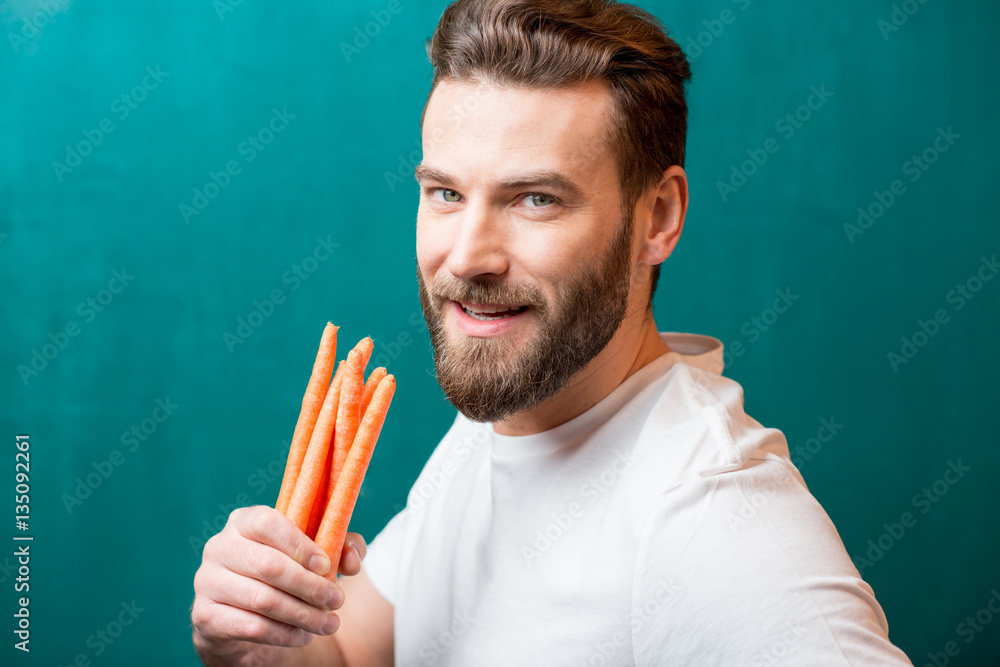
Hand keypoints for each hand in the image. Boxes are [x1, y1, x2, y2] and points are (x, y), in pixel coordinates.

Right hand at [191, 505, 367, 664]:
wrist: (243, 618)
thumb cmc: (284, 575)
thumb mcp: (313, 555)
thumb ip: (339, 547)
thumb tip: (351, 558)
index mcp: (243, 521)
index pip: (267, 522)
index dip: (299, 544)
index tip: (325, 565)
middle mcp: (219, 546)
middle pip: (269, 565)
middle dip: (310, 587)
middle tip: (337, 601)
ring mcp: (207, 581)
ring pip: (263, 599)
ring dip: (303, 614)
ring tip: (329, 623)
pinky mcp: (205, 615)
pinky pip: (252, 626)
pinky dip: (284, 634)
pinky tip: (303, 636)